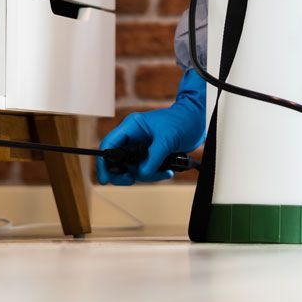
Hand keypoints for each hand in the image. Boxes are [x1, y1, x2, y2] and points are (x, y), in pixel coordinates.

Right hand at [96, 70, 206, 184]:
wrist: (198, 121)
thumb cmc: (182, 121)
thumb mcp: (167, 139)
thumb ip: (153, 157)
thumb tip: (141, 174)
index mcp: (131, 127)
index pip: (110, 145)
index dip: (104, 163)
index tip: (104, 179)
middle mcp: (133, 138)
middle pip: (118, 161)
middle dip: (126, 173)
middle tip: (132, 180)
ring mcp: (141, 147)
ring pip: (134, 169)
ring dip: (148, 175)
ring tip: (164, 172)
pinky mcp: (151, 155)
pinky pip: (146, 170)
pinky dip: (156, 174)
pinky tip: (168, 170)